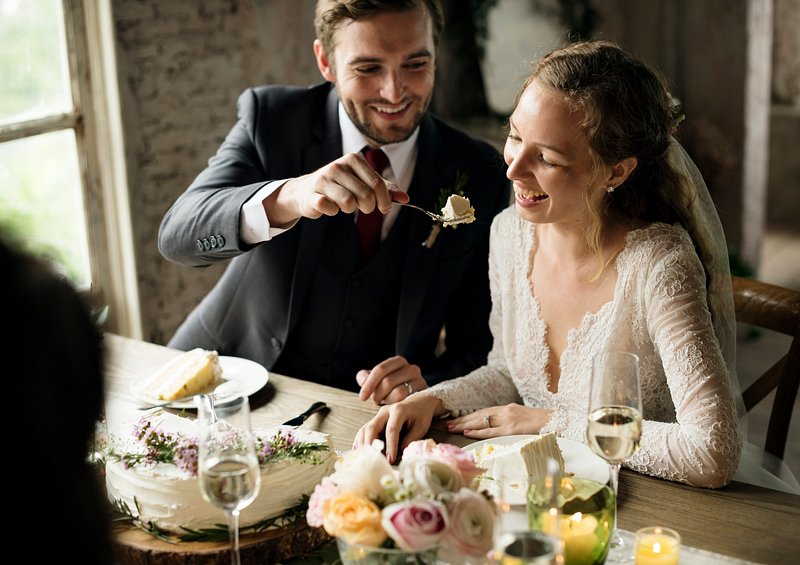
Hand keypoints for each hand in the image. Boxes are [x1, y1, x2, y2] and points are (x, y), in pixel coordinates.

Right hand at [265, 152, 408, 224]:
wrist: (305, 191)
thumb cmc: (339, 187)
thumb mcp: (363, 183)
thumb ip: (385, 189)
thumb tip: (406, 198)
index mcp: (353, 159)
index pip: (377, 183)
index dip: (385, 200)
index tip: (384, 208)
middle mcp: (338, 166)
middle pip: (366, 195)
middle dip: (368, 207)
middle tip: (363, 207)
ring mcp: (323, 180)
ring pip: (349, 203)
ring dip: (350, 209)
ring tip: (344, 205)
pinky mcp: (312, 194)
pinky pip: (330, 208)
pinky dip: (334, 212)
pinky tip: (330, 207)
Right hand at [353, 392, 442, 463]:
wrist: (419, 402)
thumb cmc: (421, 415)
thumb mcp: (420, 427)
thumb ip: (410, 439)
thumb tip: (399, 454)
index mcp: (398, 410)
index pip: (391, 430)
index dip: (390, 446)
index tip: (390, 460)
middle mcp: (385, 411)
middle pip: (372, 428)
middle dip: (370, 445)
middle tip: (372, 460)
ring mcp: (378, 415)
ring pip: (365, 429)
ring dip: (363, 444)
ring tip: (363, 458)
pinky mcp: (376, 420)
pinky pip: (364, 430)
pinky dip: (360, 441)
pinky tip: (358, 451)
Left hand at [356, 356, 427, 404]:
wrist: (414, 399)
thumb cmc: (390, 388)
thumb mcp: (376, 381)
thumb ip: (365, 378)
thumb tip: (363, 379)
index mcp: (398, 361)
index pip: (381, 369)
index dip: (369, 384)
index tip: (362, 397)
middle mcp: (411, 368)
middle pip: (388, 382)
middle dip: (377, 394)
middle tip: (375, 401)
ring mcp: (419, 381)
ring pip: (399, 392)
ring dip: (387, 401)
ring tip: (384, 403)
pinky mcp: (424, 394)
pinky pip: (408, 402)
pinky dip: (397, 406)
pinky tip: (393, 407)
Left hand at [446, 403, 552, 438]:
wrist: (559, 421)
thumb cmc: (543, 424)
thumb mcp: (524, 419)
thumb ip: (511, 422)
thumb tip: (498, 429)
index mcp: (508, 408)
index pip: (484, 411)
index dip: (469, 415)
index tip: (457, 418)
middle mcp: (506, 411)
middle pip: (479, 414)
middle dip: (462, 419)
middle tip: (447, 423)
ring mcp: (508, 419)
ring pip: (481, 421)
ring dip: (465, 424)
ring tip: (452, 427)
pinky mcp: (512, 429)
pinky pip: (491, 430)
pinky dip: (478, 431)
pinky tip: (467, 432)